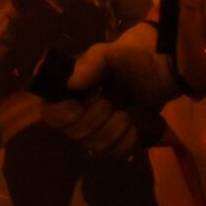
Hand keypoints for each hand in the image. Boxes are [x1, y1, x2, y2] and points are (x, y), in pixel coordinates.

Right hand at [40, 31, 176, 157]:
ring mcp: (98, 130)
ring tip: (126, 112)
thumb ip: (89, 64)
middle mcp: (78, 114)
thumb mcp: (107, 53)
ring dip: (115, 129)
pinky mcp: (118, 140)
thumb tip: (70, 84)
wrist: (157, 69)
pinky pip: (118, 151)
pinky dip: (128, 138)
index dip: (60, 114)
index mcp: (67, 92)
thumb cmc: (125, 58)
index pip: (48, 113)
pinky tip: (134, 124)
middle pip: (74, 133)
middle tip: (109, 102)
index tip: (77, 106)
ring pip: (97, 145)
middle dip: (95, 119)